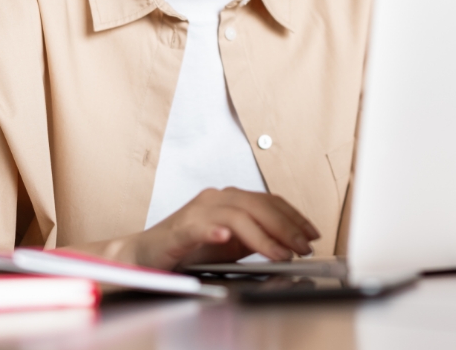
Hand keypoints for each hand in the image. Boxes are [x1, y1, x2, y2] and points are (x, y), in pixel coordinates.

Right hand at [91, 188, 319, 269]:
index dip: (294, 216)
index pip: (269, 201)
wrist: (142, 256)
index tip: (313, 232)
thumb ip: (253, 237)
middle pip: (258, 205)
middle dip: (286, 227)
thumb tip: (287, 243)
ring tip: (281, 253)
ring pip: (237, 215)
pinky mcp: (178, 230)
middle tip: (304, 247)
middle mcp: (215, 199)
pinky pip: (199, 227)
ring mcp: (196, 212)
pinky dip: (214, 231)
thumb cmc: (185, 249)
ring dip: (262, 235)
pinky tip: (225, 238)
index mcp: (228, 199)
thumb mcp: (228, 242)